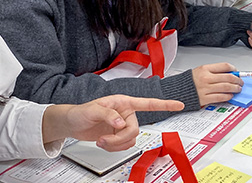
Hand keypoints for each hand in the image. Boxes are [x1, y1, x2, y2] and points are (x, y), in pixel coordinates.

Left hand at [44, 95, 183, 151]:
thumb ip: (108, 114)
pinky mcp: (118, 136)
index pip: (148, 103)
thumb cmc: (81, 112)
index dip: (165, 104)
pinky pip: (125, 145)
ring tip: (101, 141)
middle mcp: (126, 114)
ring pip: (131, 139)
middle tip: (105, 139)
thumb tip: (120, 122)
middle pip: (136, 129)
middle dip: (120, 138)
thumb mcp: (92, 110)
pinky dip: (114, 148)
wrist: (72, 123)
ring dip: (116, 144)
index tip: (179, 104)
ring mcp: (123, 125)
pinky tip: (104, 143)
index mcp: (124, 102)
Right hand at [192, 62, 242, 105]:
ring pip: (226, 87)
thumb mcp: (201, 70)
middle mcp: (206, 78)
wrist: (177, 91)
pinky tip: (230, 95)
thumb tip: (230, 73)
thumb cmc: (189, 81)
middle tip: (241, 82)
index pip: (225, 66)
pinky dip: (228, 96)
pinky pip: (220, 97)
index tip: (237, 72)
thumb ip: (214, 71)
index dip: (234, 69)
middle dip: (238, 80)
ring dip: (235, 88)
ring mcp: (205, 89)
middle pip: (228, 77)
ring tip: (238, 89)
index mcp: (205, 69)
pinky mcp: (204, 99)